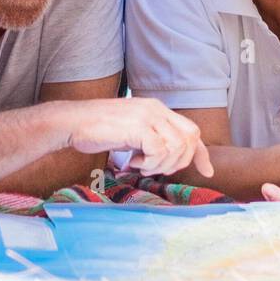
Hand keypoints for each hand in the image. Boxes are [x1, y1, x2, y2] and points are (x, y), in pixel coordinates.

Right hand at [62, 97, 213, 177]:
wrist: (72, 122)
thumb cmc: (97, 130)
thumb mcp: (132, 133)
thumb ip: (151, 139)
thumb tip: (168, 159)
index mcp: (157, 109)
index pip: (191, 130)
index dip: (200, 153)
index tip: (207, 171)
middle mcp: (156, 109)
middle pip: (190, 138)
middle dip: (179, 162)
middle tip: (154, 168)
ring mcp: (147, 116)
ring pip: (176, 146)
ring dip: (161, 164)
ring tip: (140, 165)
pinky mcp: (138, 126)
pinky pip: (159, 150)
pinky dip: (149, 163)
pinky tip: (132, 162)